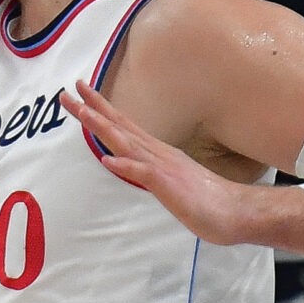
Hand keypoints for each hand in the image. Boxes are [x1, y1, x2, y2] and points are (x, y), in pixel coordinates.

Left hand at [59, 77, 303, 251]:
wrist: (234, 212)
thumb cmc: (203, 200)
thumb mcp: (168, 181)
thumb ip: (148, 171)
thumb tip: (127, 163)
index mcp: (156, 152)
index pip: (123, 126)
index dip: (101, 109)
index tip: (80, 94)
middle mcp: (156, 153)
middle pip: (119, 126)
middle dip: (93, 108)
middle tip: (69, 90)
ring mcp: (163, 167)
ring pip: (128, 143)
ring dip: (104, 127)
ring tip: (83, 112)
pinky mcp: (169, 185)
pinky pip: (145, 174)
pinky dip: (126, 165)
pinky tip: (108, 159)